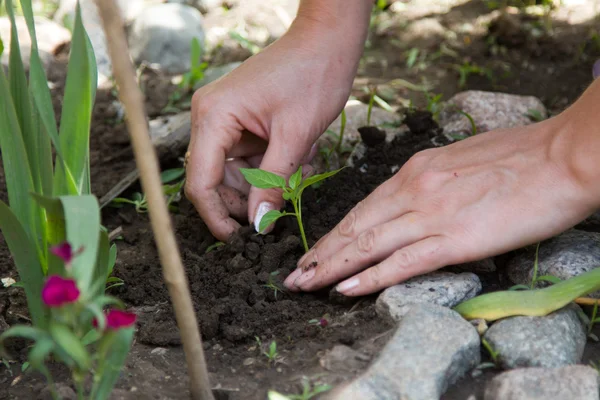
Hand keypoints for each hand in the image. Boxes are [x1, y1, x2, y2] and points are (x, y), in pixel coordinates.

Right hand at [184, 14, 367, 240]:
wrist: (327, 40)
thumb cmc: (313, 77)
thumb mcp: (295, 137)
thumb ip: (273, 184)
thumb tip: (259, 225)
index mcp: (213, 117)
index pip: (200, 182)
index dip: (216, 216)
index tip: (238, 241)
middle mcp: (210, 117)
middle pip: (214, 179)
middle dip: (245, 199)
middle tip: (278, 209)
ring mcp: (224, 118)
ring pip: (233, 172)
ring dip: (262, 183)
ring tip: (296, 175)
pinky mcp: (241, 120)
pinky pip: (247, 158)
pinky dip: (269, 168)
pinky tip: (297, 160)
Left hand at [284, 116, 599, 295]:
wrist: (562, 157)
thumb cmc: (521, 156)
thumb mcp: (461, 159)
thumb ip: (432, 179)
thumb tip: (416, 196)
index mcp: (416, 169)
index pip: (363, 206)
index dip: (335, 231)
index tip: (315, 249)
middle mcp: (414, 189)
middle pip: (355, 226)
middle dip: (321, 252)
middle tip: (294, 273)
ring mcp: (431, 213)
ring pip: (367, 244)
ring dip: (331, 267)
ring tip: (304, 284)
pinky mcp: (454, 238)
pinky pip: (401, 262)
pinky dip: (369, 277)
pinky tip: (345, 289)